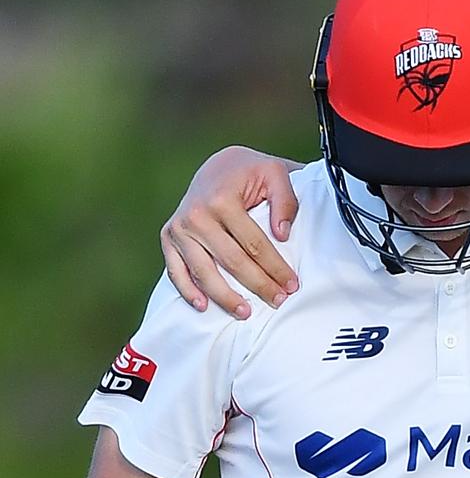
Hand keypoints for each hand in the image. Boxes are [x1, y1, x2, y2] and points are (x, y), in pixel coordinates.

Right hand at [160, 146, 302, 318]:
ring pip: (203, 271)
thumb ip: (285, 201)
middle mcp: (196, 215)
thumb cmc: (251, 171)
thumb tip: (282, 235)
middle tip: (278, 301)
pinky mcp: (169, 235)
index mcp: (222, 199)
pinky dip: (187, 290)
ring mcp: (179, 227)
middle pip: (232, 261)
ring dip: (224, 296)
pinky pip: (176, 269)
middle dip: (258, 284)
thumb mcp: (275, 173)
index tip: (292, 284)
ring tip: (245, 312)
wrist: (217, 165)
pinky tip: (203, 306)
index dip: (275, 267)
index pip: (254, 244)